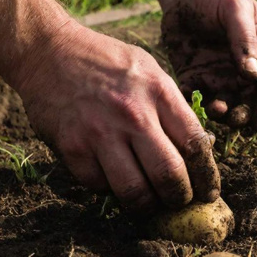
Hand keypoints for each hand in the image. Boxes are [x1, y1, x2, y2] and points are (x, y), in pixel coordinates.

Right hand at [12, 21, 219, 211]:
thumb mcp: (150, 70)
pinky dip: (110, 190)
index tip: (208, 191)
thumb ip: (173, 108)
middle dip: (180, 198)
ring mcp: (100, 133)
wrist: (48, 52)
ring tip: (149, 200)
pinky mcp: (72, 148)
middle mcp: (132, 114)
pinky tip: (114, 178)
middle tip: (179, 201)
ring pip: (135, 192)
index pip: (196, 145)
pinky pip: (99, 186)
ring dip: (146, 205)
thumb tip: (201, 150)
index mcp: (159, 92)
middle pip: (169, 175)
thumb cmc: (106, 62)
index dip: (207, 176)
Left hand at [161, 0, 256, 129]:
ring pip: (225, 105)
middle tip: (235, 119)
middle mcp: (243, 71)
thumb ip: (245, 40)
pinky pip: (196, 97)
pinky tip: (189, 97)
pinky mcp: (195, 79)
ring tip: (215, 110)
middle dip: (244, 115)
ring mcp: (219, 77)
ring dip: (222, 114)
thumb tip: (253, 76)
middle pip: (250, 101)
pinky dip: (193, 102)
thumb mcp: (235, 10)